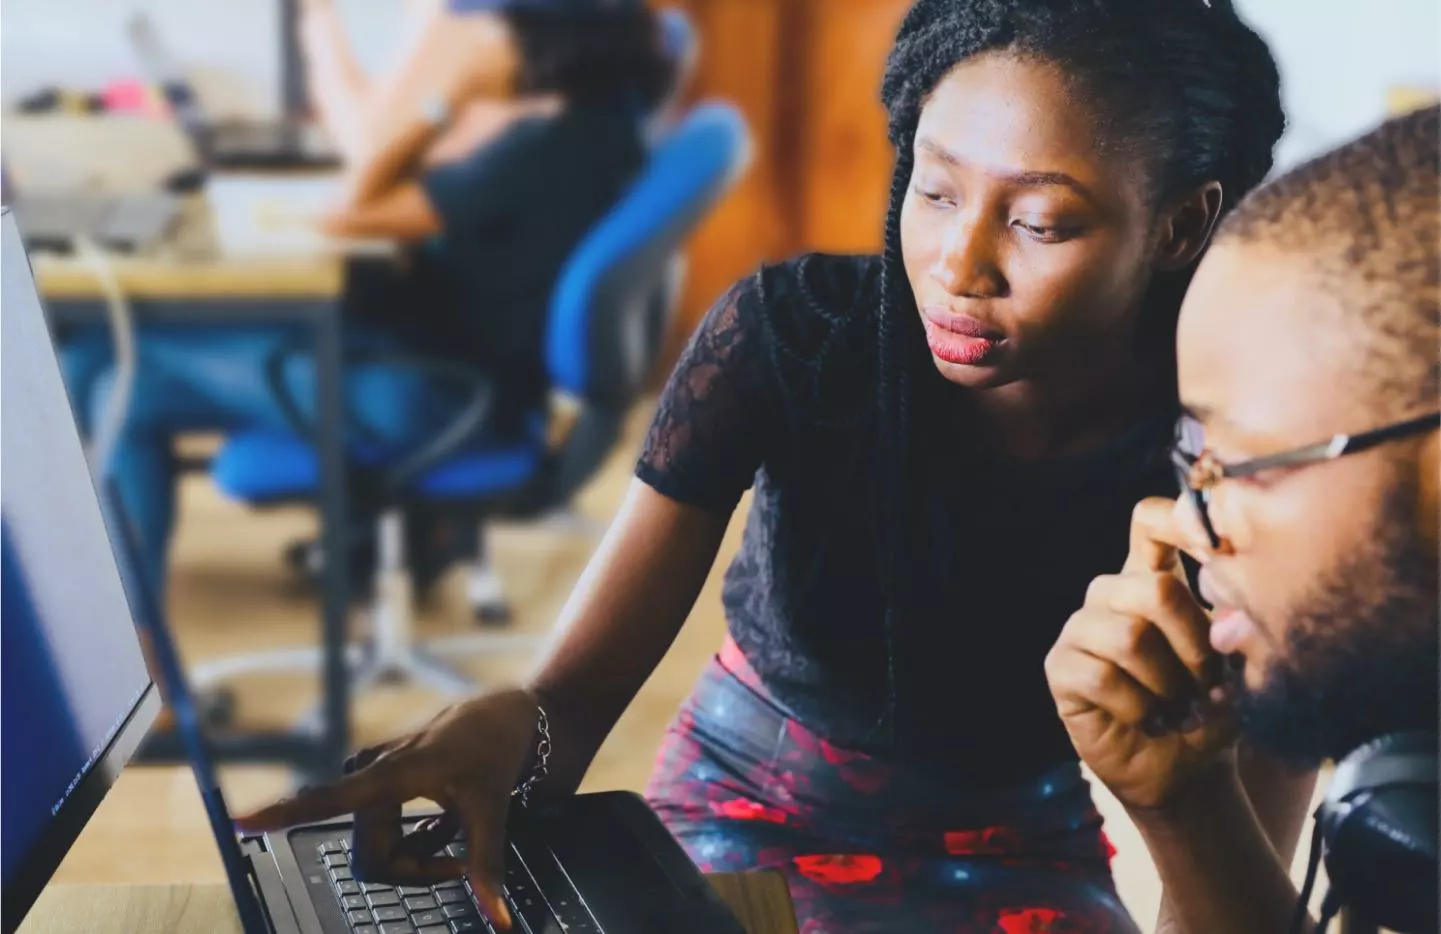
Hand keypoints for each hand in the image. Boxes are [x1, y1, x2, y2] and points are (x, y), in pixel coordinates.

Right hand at [234, 688, 541, 930]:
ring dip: (419, 857)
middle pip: (371, 855)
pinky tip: (446, 825)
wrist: (506, 714)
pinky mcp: (381, 780)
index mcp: (392, 772)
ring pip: (379, 850)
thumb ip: (487, 866)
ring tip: (457, 834)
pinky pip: (386, 834)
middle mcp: (372, 773)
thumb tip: (500, 920)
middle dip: (415, 870)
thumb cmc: (495, 750)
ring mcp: (375, 777)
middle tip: (461, 865)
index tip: (239, 820)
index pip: (330, 798)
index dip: (283, 813)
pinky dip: (419, 842)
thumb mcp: (493, 809)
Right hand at [1044, 498, 1237, 811]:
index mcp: (1153, 578)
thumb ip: (1232, 631)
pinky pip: (1101, 676)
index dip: (1178, 520)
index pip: (1150, 521)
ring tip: (1182, 710)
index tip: (1217, 548)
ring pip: (1130, 637)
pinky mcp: (1061, 668)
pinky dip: (1140, 708)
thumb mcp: (1235, 666)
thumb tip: (1227, 622)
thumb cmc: (1211, 708)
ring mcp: (1081, 629)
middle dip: (1196, 646)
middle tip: (1208, 685)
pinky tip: (1150, 721)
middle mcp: (1112, 594)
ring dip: (1170, 685)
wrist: (1184, 770)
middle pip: (1155, 588)